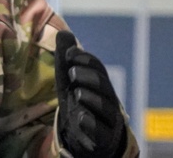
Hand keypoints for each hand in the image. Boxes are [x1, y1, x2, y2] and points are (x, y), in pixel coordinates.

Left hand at [54, 31, 126, 157]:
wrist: (86, 138)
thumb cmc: (79, 104)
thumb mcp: (69, 82)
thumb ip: (67, 60)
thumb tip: (64, 32)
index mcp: (100, 83)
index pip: (98, 68)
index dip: (86, 60)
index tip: (71, 54)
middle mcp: (108, 99)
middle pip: (103, 85)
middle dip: (89, 76)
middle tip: (72, 72)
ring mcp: (108, 120)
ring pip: (105, 107)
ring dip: (91, 98)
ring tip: (77, 92)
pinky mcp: (104, 139)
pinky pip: (101, 131)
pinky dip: (91, 124)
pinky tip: (80, 117)